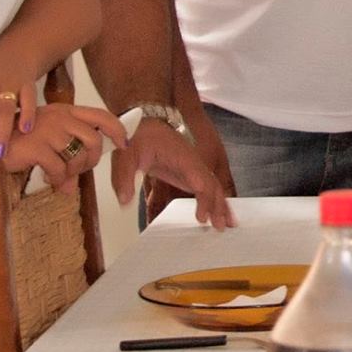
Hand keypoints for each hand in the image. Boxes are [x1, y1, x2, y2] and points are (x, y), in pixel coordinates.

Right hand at [1, 103, 127, 193]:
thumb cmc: (19, 140)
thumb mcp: (47, 140)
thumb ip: (65, 154)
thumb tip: (72, 187)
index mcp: (66, 111)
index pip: (101, 116)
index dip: (117, 130)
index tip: (122, 144)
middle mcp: (60, 117)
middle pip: (94, 140)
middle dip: (91, 160)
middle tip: (79, 171)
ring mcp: (48, 131)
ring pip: (78, 156)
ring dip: (73, 172)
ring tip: (60, 176)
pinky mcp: (37, 146)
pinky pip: (59, 168)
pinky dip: (57, 179)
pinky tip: (49, 180)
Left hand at [113, 118, 234, 227]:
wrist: (144, 123)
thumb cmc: (139, 136)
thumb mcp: (126, 155)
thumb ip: (124, 177)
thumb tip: (125, 202)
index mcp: (183, 157)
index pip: (200, 180)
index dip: (204, 200)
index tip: (202, 218)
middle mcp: (193, 162)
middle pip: (213, 185)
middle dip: (219, 206)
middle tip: (221, 227)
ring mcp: (193, 167)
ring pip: (213, 186)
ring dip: (221, 204)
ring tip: (227, 224)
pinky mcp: (189, 172)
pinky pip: (207, 186)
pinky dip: (215, 199)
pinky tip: (218, 212)